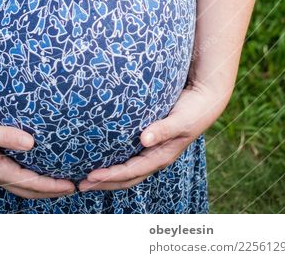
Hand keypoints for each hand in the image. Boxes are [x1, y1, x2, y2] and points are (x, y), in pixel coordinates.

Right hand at [0, 94, 76, 199]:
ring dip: (38, 186)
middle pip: (27, 190)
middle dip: (49, 191)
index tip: (71, 186)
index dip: (52, 186)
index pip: (30, 183)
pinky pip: (12, 174)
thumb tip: (32, 143)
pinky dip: (27, 177)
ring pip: (19, 184)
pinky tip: (31, 167)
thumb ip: (7, 136)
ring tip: (55, 182)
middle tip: (70, 188)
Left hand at [78, 80, 232, 191]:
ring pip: (128, 169)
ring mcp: (153, 151)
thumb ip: (163, 129)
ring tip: (87, 176)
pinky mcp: (150, 142)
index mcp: (161, 156)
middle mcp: (155, 157)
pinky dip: (115, 160)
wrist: (205, 100)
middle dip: (104, 182)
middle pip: (127, 177)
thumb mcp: (180, 120)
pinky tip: (101, 155)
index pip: (131, 172)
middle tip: (80, 184)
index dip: (111, 176)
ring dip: (108, 175)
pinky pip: (130, 156)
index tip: (90, 176)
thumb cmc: (193, 110)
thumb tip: (144, 139)